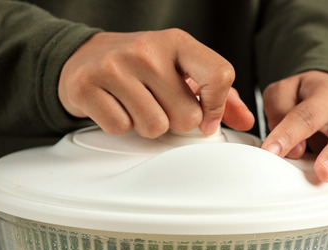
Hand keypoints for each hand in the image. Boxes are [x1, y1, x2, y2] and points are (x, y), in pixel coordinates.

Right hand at [58, 29, 254, 137]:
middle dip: (174, 122)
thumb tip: (245, 121)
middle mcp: (147, 50)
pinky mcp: (88, 86)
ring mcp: (115, 66)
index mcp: (177, 42)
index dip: (218, 107)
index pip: (220, 74)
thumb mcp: (180, 70)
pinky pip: (120, 128)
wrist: (83, 57)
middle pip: (187, 115)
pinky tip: (116, 108)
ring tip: (136, 107)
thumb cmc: (138, 67)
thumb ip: (217, 94)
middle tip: (158, 106)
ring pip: (154, 127)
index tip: (207, 119)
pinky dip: (120, 126)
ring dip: (147, 127)